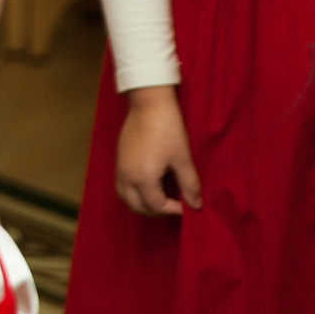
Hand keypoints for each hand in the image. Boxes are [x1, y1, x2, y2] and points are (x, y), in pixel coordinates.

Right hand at [116, 85, 200, 215]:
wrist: (148, 103)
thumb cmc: (167, 129)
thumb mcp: (182, 158)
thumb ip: (189, 185)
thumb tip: (196, 205)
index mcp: (143, 178)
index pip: (156, 205)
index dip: (173, 209)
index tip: (187, 206)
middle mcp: (127, 176)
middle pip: (137, 206)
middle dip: (156, 211)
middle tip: (174, 206)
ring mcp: (120, 167)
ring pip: (125, 197)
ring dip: (141, 204)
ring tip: (159, 199)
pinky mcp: (119, 159)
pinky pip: (121, 185)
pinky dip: (133, 192)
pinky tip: (147, 185)